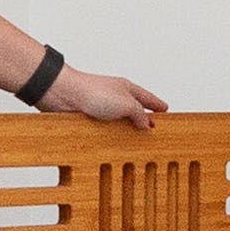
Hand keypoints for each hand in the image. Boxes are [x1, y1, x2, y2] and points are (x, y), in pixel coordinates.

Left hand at [48, 70, 169, 127]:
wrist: (64, 95)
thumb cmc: (92, 91)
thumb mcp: (126, 104)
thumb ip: (139, 114)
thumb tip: (147, 123)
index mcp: (128, 89)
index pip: (148, 98)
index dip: (158, 105)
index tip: (165, 110)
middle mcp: (116, 97)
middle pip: (134, 109)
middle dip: (143, 119)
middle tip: (152, 128)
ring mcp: (102, 108)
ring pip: (119, 120)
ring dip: (126, 129)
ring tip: (135, 139)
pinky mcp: (90, 117)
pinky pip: (105, 127)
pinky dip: (111, 134)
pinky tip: (113, 141)